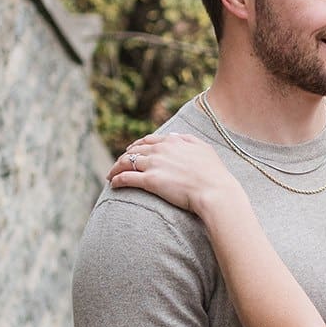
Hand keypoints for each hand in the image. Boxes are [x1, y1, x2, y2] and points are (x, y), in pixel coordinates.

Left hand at [106, 133, 235, 215]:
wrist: (214, 190)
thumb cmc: (213, 173)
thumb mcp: (203, 148)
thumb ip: (187, 139)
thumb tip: (173, 136)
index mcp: (172, 141)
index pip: (148, 140)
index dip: (137, 145)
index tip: (132, 150)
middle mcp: (160, 150)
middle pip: (134, 150)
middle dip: (124, 157)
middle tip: (118, 164)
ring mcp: (153, 165)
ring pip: (126, 162)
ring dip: (115, 168)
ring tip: (111, 175)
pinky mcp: (149, 181)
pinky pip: (126, 178)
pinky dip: (117, 180)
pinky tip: (113, 183)